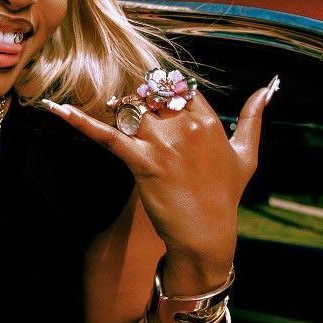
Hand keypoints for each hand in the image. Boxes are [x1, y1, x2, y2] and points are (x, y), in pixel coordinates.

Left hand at [43, 75, 278, 280]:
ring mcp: (163, 144)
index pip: (177, 87)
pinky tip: (56, 108)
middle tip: (128, 110)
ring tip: (110, 114)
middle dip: (136, 98)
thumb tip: (266, 89)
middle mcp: (185, 127)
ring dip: (116, 108)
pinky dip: (79, 121)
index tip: (152, 96)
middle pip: (149, 93)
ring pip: (129, 107)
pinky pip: (107, 136)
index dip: (161, 90)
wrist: (207, 235)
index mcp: (207, 120)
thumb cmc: (225, 196)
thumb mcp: (246, 155)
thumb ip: (252, 118)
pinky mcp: (143, 163)